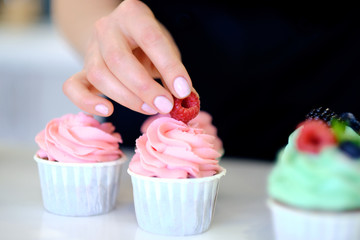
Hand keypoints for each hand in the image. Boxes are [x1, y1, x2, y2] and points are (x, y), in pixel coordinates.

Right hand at [63, 0, 192, 115]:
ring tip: (150, 108)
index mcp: (133, 15)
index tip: (183, 91)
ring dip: (126, 98)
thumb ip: (174, 73)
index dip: (169, 67)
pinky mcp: (81, 69)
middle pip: (118, 60)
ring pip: (99, 75)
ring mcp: (90, 48)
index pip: (151, 39)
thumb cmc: (147, 45)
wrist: (120, 37)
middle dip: (144, 88)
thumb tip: (187, 103)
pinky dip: (87, 102)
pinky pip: (73, 86)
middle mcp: (107, 28)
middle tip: (165, 105)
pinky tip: (108, 111)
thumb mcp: (165, 50)